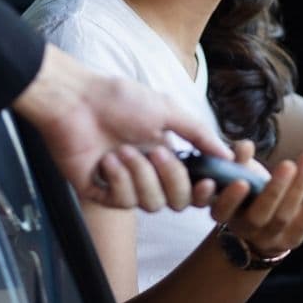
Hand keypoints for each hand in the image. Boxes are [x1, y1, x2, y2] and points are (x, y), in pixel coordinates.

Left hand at [12, 45, 232, 210]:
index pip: (194, 186)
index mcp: (166, 154)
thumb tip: (228, 153)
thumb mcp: (167, 109)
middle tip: (157, 152)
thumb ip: (198, 133)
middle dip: (171, 177)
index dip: (204, 190)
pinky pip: (122, 203)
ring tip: (121, 150)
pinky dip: (119, 180)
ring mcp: (124, 184)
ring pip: (151, 204)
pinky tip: (106, 159)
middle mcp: (148, 172)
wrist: (74, 100)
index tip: (209, 181)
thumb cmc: (118, 98)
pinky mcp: (99, 192)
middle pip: (177, 200)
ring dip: (140, 175)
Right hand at [208, 141, 302, 259]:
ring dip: (300, 184)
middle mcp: (245, 230)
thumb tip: (245, 145)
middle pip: (260, 214)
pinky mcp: (293, 239)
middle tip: (287, 164)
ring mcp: (270, 238)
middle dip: (275, 190)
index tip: (241, 181)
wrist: (257, 231)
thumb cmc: (244, 193)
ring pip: (286, 214)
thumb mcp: (234, 177)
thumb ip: (237, 160)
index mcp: (224, 214)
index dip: (231, 198)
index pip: (223, 210)